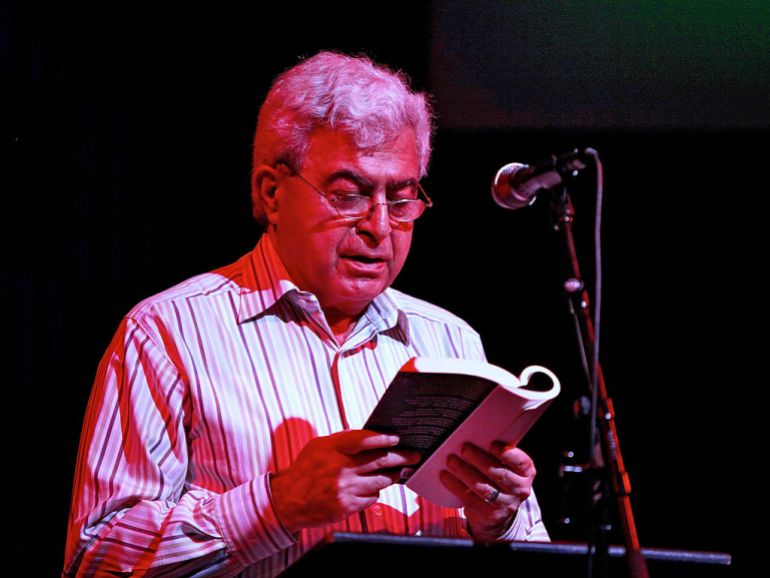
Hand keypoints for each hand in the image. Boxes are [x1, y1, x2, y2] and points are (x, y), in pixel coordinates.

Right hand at [270, 430, 419, 533]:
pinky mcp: (347, 507)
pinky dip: (374, 492)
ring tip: (398, 472)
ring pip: (380, 481)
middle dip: (401, 457)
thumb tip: (373, 438)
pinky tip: (372, 488)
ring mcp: (344, 489)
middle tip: (414, 456)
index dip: (384, 438)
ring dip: (392, 476)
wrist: (287, 501)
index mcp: (331, 449)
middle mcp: (339, 468)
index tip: (397, 438)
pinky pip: (372, 498)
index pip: (364, 440)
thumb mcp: (319, 447)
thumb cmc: (305, 470)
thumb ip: (343, 441)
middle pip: (380, 460)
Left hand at [439, 442, 535, 539]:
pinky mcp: (488, 514)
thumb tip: (473, 436)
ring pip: (483, 487)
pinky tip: (445, 476)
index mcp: (525, 473)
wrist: (497, 512)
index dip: (508, 454)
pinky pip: (469, 498)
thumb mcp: (505, 467)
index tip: (492, 444)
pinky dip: (455, 486)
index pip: (521, 463)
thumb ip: (496, 455)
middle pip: (499, 474)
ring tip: (451, 460)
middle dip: (480, 460)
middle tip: (464, 448)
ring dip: (465, 472)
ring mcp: (504, 504)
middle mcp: (519, 490)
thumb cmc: (498, 479)